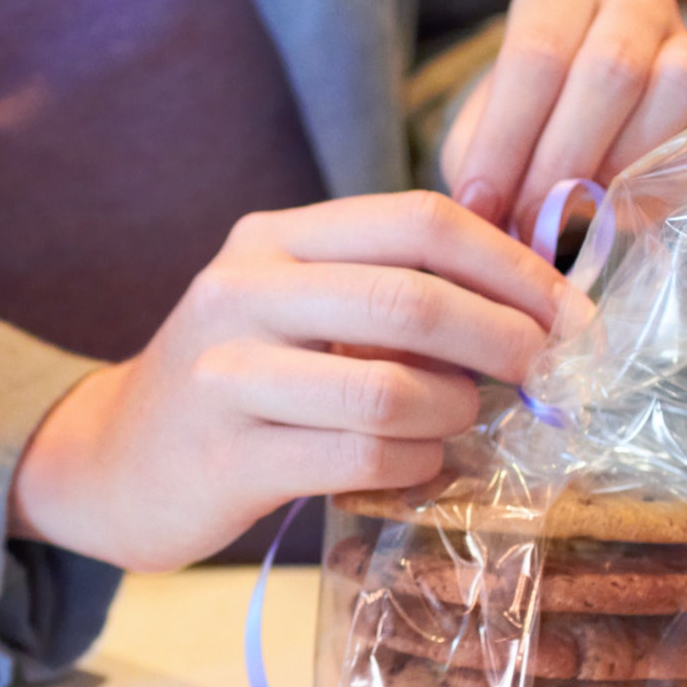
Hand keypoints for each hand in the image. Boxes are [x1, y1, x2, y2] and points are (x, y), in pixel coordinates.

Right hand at [7, 192, 567, 571]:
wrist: (114, 460)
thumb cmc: (235, 383)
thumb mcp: (291, 307)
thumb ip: (383, 285)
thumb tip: (533, 296)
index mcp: (271, 239)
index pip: (418, 221)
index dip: (513, 265)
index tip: (572, 312)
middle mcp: (241, 293)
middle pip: (412, 299)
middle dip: (507, 338)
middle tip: (551, 373)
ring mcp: (226, 376)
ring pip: (392, 389)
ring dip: (456, 412)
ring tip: (461, 423)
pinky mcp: (227, 458)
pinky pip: (361, 458)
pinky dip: (415, 465)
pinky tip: (416, 464)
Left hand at [441, 0, 686, 235]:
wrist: (581, 121)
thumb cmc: (524, 121)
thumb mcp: (484, 127)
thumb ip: (482, 161)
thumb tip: (488, 218)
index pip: (537, 55)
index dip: (506, 139)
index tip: (481, 204)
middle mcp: (635, 2)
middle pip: (611, 70)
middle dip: (562, 160)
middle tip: (529, 221)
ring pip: (678, 84)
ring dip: (625, 163)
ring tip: (581, 208)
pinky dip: (681, 177)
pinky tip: (633, 206)